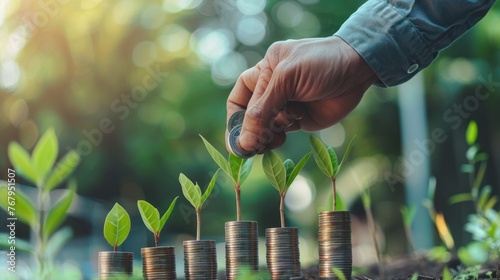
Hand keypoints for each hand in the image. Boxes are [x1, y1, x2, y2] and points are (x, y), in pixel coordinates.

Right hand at [226, 36, 377, 153]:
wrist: (358, 70)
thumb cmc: (321, 64)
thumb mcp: (287, 80)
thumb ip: (263, 111)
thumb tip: (244, 143)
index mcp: (263, 71)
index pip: (238, 100)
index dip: (234, 120)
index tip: (235, 142)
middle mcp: (272, 89)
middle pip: (250, 118)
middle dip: (251, 132)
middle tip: (254, 147)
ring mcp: (286, 105)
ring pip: (265, 128)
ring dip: (267, 134)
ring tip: (275, 136)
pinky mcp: (300, 119)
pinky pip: (281, 132)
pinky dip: (281, 134)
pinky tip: (294, 123)